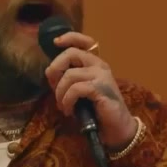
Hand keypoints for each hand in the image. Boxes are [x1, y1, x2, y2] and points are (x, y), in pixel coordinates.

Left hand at [44, 31, 137, 148]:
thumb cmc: (97, 111)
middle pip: (71, 54)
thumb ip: (68, 80)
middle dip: (56, 69)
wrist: (116, 128)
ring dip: (60, 93)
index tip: (56, 42)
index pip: (85, 41)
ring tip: (63, 106)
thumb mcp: (79, 92)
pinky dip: (68, 101)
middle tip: (54, 87)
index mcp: (95, 64)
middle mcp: (100, 66)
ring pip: (70, 75)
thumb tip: (50, 72)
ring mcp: (102, 76)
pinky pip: (76, 89)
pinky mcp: (101, 88)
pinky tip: (70, 110)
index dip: (69, 37)